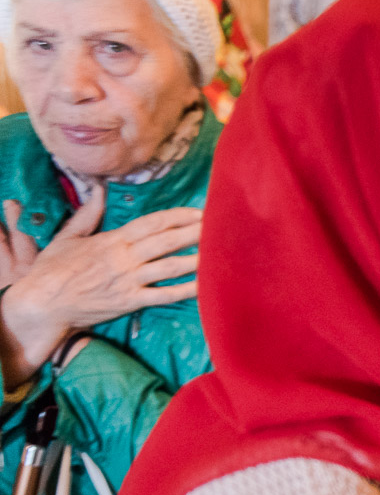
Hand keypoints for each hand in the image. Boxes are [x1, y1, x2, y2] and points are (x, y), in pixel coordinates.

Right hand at [1, 195, 200, 383]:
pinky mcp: (130, 302)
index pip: (152, 223)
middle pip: (166, 241)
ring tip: (220, 252)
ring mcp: (129, 281)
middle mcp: (124, 258)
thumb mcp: (68, 236)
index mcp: (112, 239)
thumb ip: (88, 214)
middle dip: (194, 233)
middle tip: (220, 225)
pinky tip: (204, 285)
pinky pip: (163, 296)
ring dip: (196, 259)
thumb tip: (98, 190)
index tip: (199, 211)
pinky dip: (185, 290)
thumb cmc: (53, 269)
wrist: (43, 303)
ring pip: (169, 267)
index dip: (178, 216)